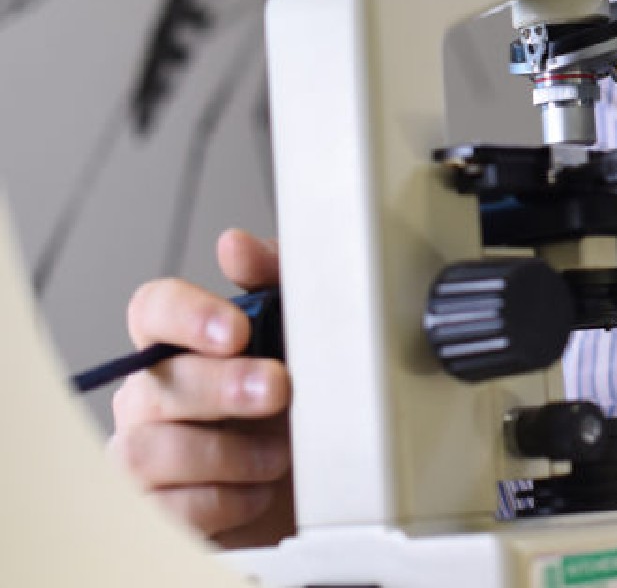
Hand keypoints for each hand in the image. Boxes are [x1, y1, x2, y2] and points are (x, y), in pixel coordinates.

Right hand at [107, 229, 294, 547]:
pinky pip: (164, 509)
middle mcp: (154, 400)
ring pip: (146, 450)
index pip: (152, 310)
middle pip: (155, 383)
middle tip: (280, 389)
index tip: (238, 329)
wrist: (329, 493)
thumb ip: (279, 282)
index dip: (187, 314)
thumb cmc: (306, 408)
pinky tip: (259, 492)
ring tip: (280, 456)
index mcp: (184, 348)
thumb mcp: (308, 336)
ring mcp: (148, 457)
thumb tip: (235, 246)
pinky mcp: (159, 511)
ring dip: (225, 454)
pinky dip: (220, 502)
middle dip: (222, 387)